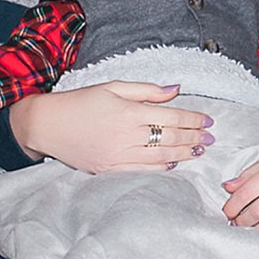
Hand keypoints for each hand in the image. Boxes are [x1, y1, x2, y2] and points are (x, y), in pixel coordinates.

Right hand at [8, 81, 211, 172]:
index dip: (193, 119)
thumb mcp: (112, 87)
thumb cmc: (80, 103)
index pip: (171, 117)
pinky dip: (163, 168)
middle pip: (171, 138)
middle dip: (195, 137)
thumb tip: (175, 89)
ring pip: (161, 157)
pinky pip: (143, 171)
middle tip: (211, 137)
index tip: (208, 120)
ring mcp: (119, 155)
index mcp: (128, 112)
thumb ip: (146, 90)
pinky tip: (175, 163)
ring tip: (200, 150)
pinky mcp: (110, 170)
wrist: (47, 125)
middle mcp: (126, 135)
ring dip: (185, 154)